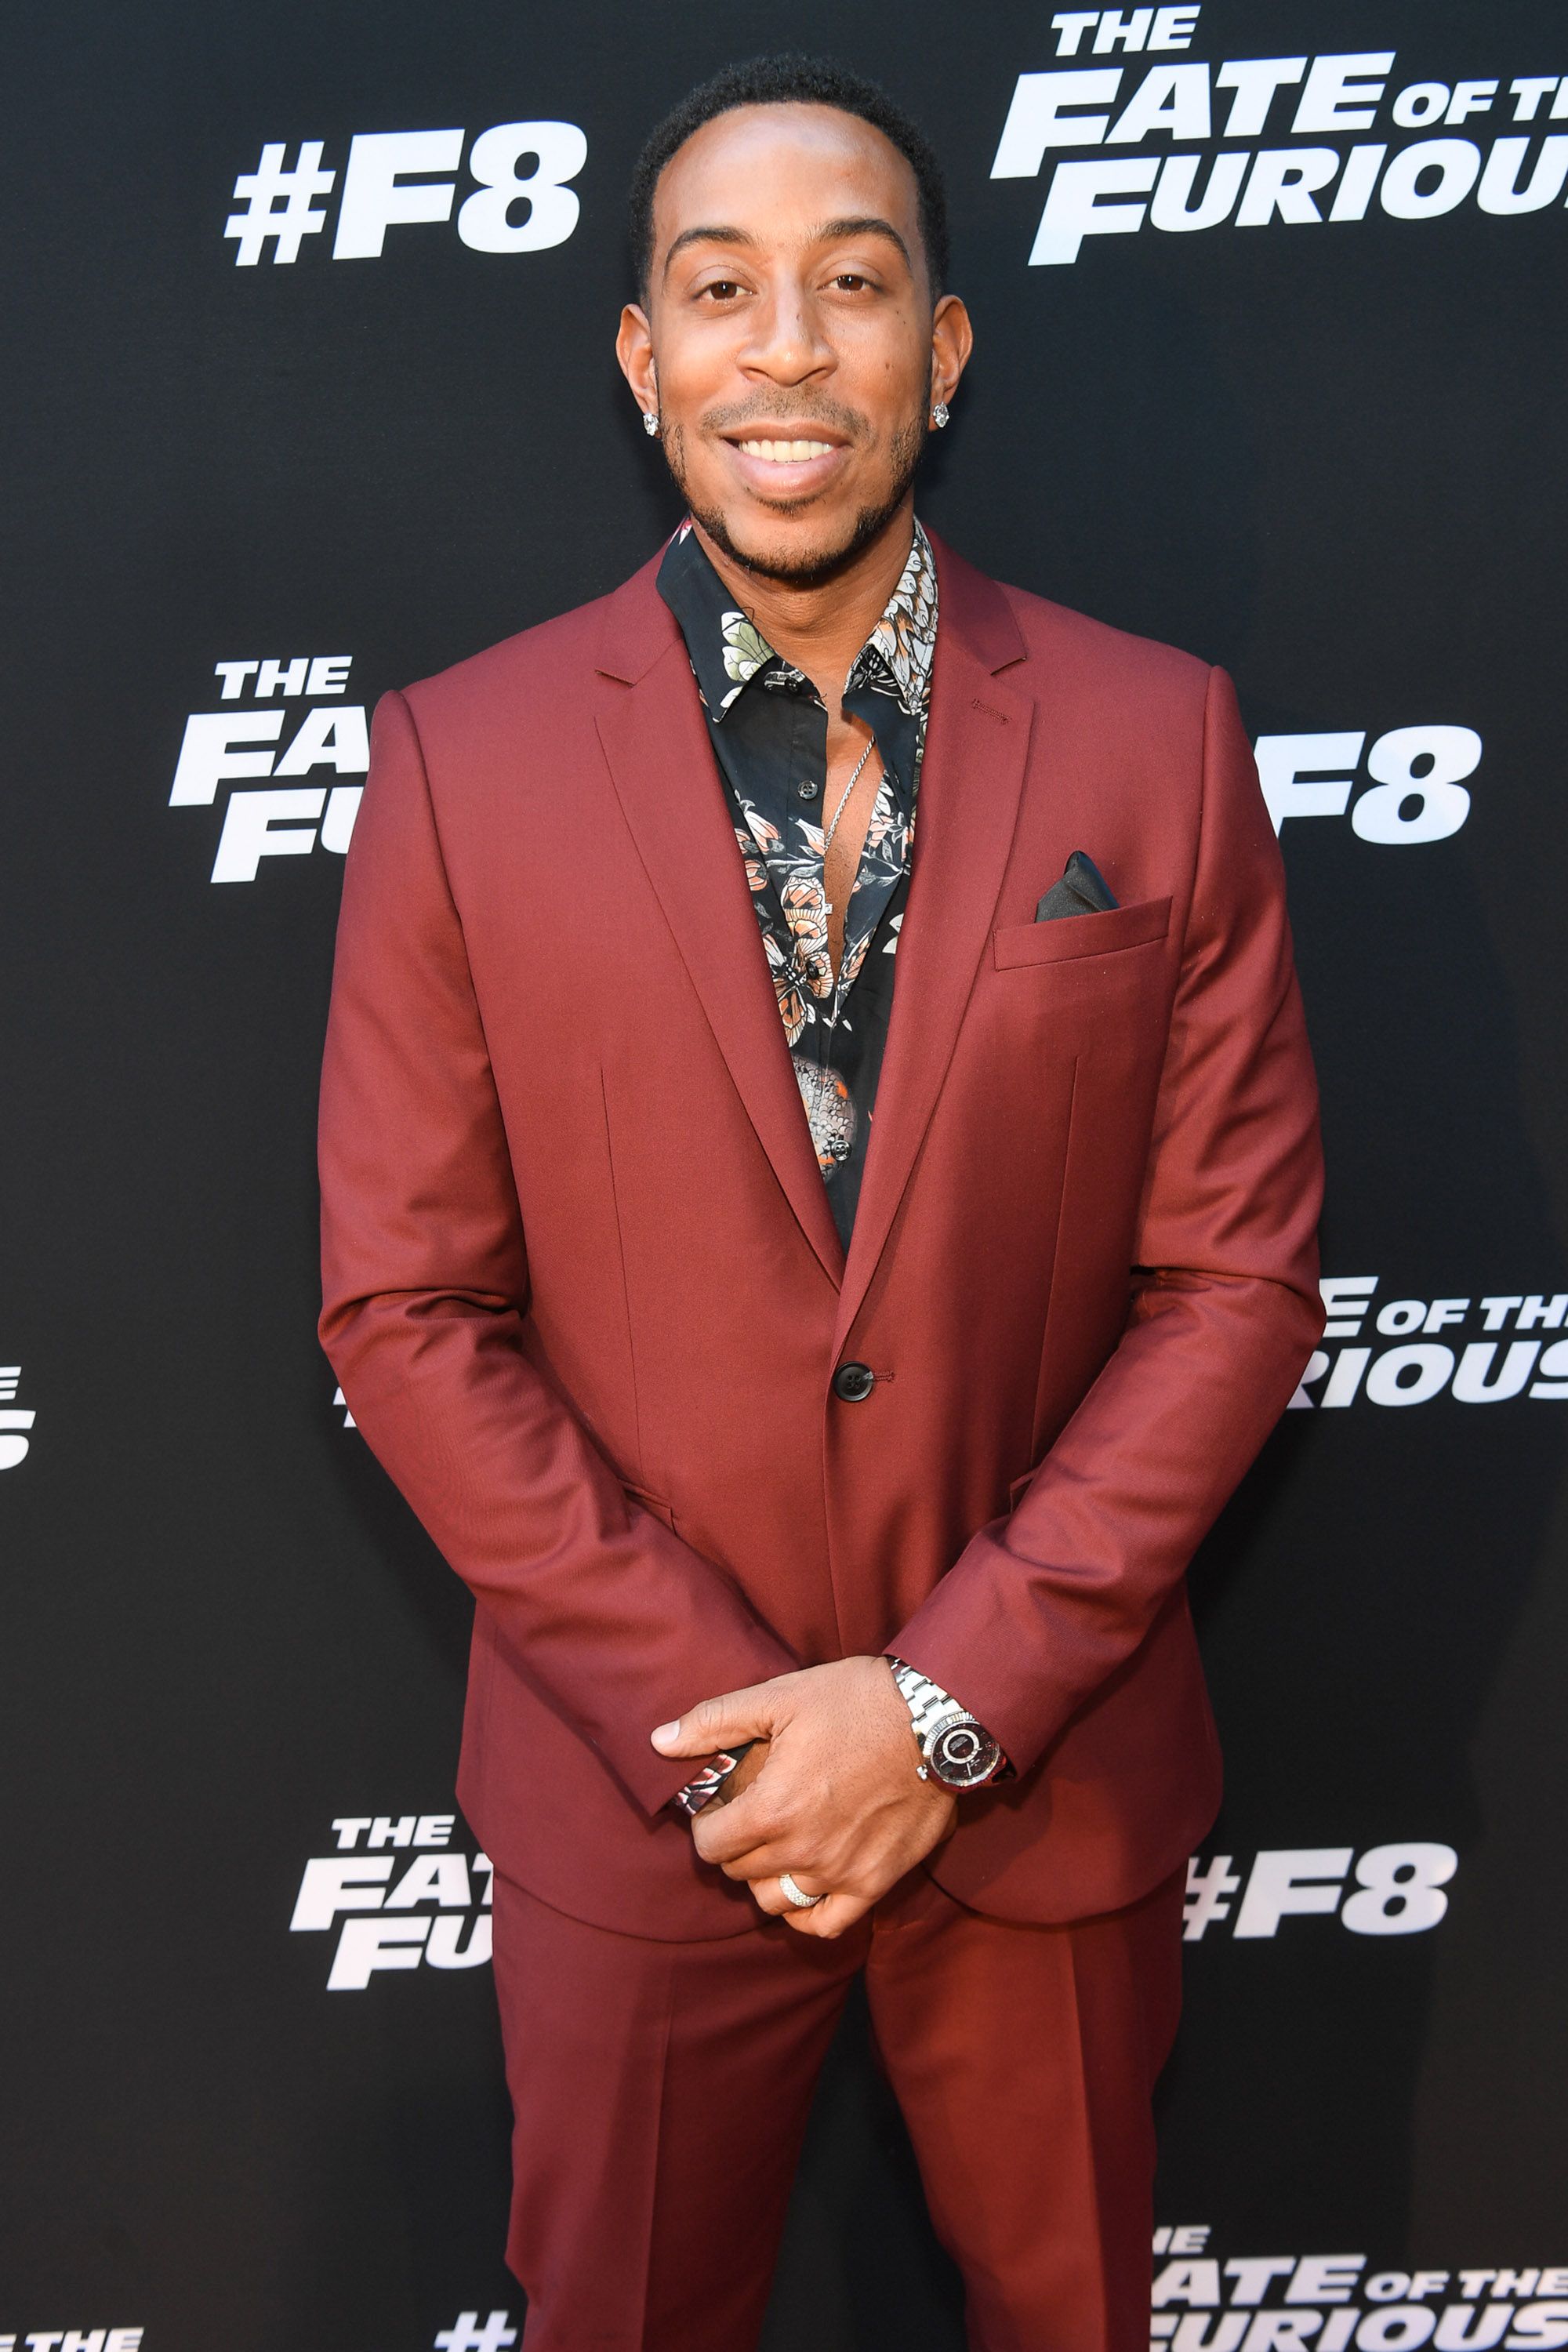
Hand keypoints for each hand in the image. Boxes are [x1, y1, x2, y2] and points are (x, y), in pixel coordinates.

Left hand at [651, 1657, 955, 1937]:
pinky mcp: (876, 1883)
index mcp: (772, 1810)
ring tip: (775, 1846)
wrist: (937, 1720)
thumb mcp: (780, 1697)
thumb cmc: (856, 1701)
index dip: (706, 1825)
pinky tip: (802, 1886)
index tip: (718, 1807)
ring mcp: (840, 1873)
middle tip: (748, 1818)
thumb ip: (715, 1723)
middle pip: (740, 1872)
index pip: (710, 1846)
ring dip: (765, 1877)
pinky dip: (805, 1913)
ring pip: (774, 1901)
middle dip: (734, 1846)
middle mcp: (802, 1851)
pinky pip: (825, 1924)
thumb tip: (659, 1741)